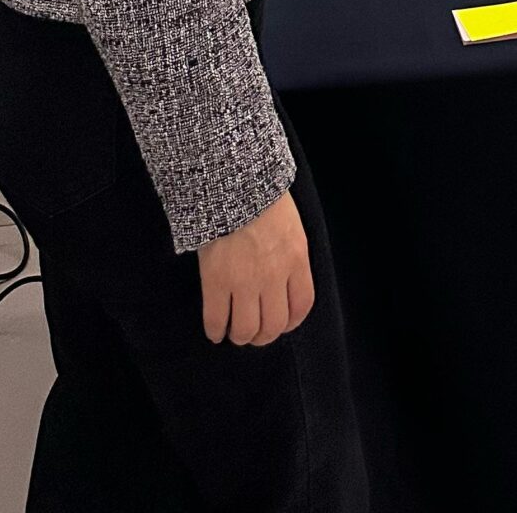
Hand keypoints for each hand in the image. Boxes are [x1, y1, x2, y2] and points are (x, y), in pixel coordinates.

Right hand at [197, 190, 313, 345]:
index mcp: (296, 258)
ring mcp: (245, 280)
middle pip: (273, 325)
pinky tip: (215, 330)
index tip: (281, 324)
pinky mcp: (217, 280)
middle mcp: (274, 275)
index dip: (291, 322)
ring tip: (234, 332)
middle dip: (264, 335)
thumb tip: (284, 280)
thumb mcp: (290, 225)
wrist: (233, 180)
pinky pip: (216, 319)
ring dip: (240, 336)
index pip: (302, 305)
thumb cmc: (261, 197)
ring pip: (246, 329)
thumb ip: (290, 254)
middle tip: (254, 333)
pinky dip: (215, 330)